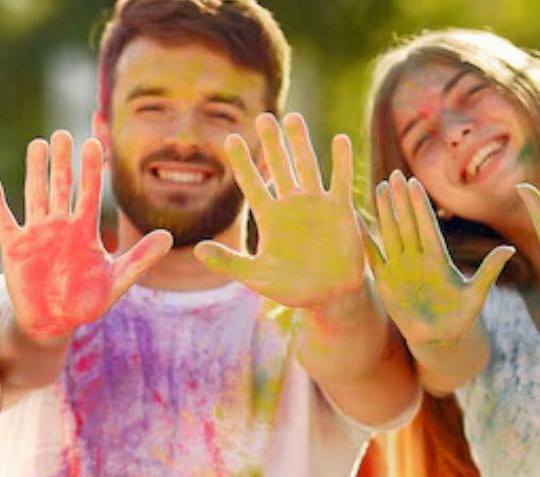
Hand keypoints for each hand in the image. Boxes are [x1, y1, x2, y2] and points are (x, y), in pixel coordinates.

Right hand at [0, 130, 171, 342]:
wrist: (53, 323)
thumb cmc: (85, 302)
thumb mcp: (117, 281)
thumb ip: (140, 258)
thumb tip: (170, 237)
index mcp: (84, 231)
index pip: (89, 193)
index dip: (91, 170)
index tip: (93, 144)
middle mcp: (60, 226)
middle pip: (61, 187)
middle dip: (62, 162)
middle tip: (62, 134)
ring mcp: (36, 234)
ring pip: (35, 195)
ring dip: (35, 171)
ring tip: (37, 144)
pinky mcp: (14, 247)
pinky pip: (3, 220)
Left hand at [194, 113, 364, 307]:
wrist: (328, 296)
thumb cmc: (291, 288)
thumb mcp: (255, 277)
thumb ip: (228, 262)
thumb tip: (198, 249)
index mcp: (269, 217)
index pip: (252, 183)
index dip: (242, 162)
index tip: (231, 138)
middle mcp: (291, 204)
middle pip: (278, 166)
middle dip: (271, 142)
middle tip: (263, 117)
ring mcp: (316, 204)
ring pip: (307, 166)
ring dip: (301, 142)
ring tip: (293, 117)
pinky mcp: (340, 210)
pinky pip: (340, 181)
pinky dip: (341, 161)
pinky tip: (340, 139)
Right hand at [369, 171, 514, 347]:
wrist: (438, 339)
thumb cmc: (460, 319)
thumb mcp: (475, 295)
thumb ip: (488, 271)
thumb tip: (509, 249)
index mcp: (438, 259)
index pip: (427, 226)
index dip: (420, 205)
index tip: (414, 183)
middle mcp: (418, 259)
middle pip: (407, 223)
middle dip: (400, 200)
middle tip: (394, 175)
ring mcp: (401, 268)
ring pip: (390, 234)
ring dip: (384, 212)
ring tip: (378, 189)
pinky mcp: (386, 282)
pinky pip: (374, 257)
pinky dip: (366, 242)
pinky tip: (359, 224)